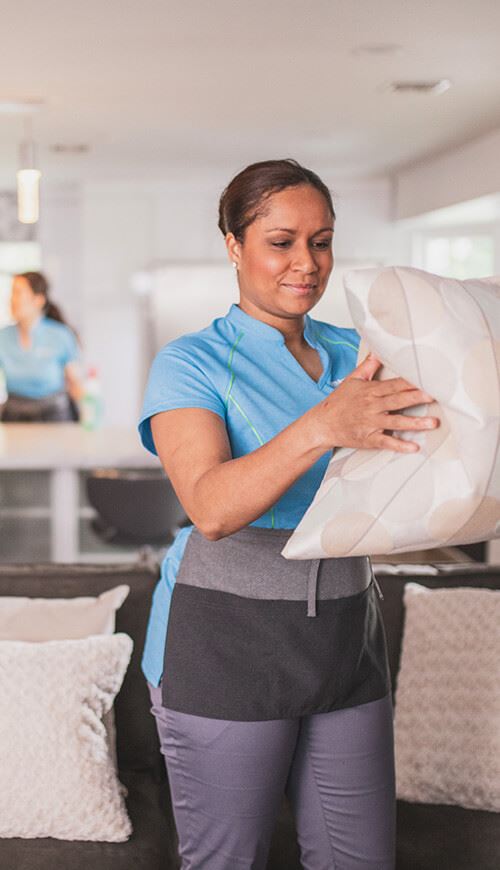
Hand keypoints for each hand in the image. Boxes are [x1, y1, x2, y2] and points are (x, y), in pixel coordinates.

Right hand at [313, 354, 438, 453]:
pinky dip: (400, 446)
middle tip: (434, 396)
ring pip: (395, 423)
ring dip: (414, 423)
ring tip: (432, 423)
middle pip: (397, 401)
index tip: (426, 378)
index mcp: (370, 391)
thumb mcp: (352, 380)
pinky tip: (414, 447)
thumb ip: (368, 366)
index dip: (410, 382)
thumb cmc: (339, 402)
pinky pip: (386, 443)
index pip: (394, 385)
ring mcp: (371, 424)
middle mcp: (372, 407)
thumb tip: (378, 350)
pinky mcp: (369, 439)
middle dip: (416, 398)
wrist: (322, 424)